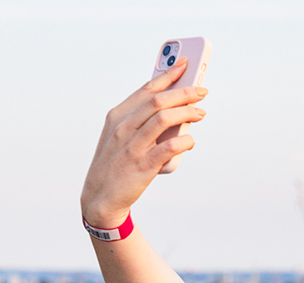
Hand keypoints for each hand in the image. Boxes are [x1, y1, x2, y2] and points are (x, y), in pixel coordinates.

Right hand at [80, 59, 208, 227]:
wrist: (101, 196)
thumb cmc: (117, 163)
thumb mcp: (122, 136)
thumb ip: (144, 122)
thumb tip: (177, 112)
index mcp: (118, 115)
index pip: (146, 89)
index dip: (168, 75)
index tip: (186, 64)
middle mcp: (123, 127)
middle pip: (158, 101)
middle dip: (184, 92)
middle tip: (202, 91)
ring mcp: (132, 145)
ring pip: (163, 119)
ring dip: (186, 113)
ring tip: (201, 113)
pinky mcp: (142, 166)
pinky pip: (168, 148)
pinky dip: (184, 141)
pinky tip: (191, 141)